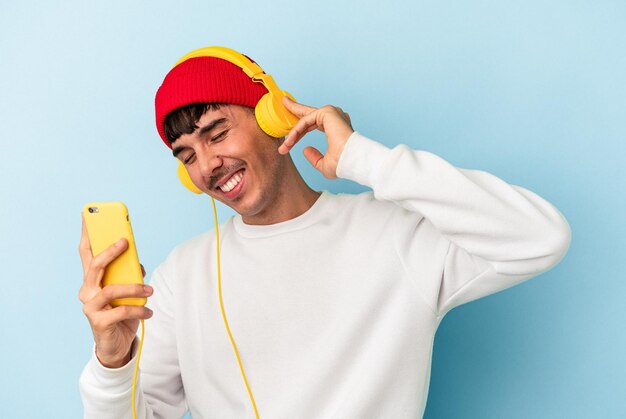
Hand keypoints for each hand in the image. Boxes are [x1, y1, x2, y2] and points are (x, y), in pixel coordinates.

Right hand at [78, 216, 152, 367]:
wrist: (116, 344)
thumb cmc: (121, 312)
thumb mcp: (126, 291)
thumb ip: (129, 275)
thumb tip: (137, 266)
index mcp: (93, 279)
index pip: (86, 253)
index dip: (87, 234)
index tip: (88, 215)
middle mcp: (87, 290)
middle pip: (95, 266)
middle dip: (110, 251)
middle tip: (126, 241)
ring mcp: (90, 306)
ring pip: (111, 290)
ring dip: (134, 288)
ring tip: (150, 291)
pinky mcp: (98, 322)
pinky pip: (121, 311)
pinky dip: (139, 310)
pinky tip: (149, 311)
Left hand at [278, 96, 353, 178]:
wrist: (351, 160)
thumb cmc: (343, 163)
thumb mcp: (324, 164)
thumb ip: (314, 157)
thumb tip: (304, 149)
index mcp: (335, 127)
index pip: (313, 125)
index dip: (299, 132)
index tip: (288, 140)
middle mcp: (334, 117)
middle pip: (308, 114)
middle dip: (294, 109)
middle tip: (284, 103)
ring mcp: (331, 113)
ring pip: (305, 120)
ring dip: (293, 133)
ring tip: (284, 144)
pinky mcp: (326, 112)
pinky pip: (305, 121)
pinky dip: (297, 131)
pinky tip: (291, 140)